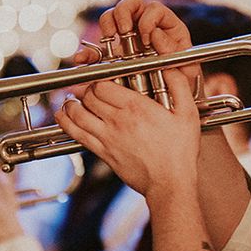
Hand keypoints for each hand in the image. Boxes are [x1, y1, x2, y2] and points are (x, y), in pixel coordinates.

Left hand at [55, 68, 200, 198]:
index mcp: (136, 107)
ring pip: (78, 114)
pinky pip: (78, 134)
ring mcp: (107, 137)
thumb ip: (179, 86)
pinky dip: (66, 123)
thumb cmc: (180, 151)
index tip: (99, 79)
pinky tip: (62, 116)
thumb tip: (170, 67)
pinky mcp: (103, 153)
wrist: (169, 184)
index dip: (97, 79)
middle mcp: (118, 120)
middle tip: (83, 87)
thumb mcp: (187, 114)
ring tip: (70, 100)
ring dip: (71, 104)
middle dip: (84, 89)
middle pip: (89, 97)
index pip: (103, 85)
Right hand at [73, 0, 199, 91]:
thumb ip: (174, 51)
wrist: (174, 101)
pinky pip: (97, 49)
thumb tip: (154, 34)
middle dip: (122, 14)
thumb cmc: (184, 82)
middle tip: (121, 31)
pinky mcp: (114, 55)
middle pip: (130, 4)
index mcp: (166, 26)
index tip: (147, 39)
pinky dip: (88, 53)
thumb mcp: (187, 69)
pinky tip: (83, 60)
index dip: (148, 20)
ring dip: (106, 25)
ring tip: (108, 39)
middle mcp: (146, 27)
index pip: (154, 9)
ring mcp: (128, 39)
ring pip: (111, 18)